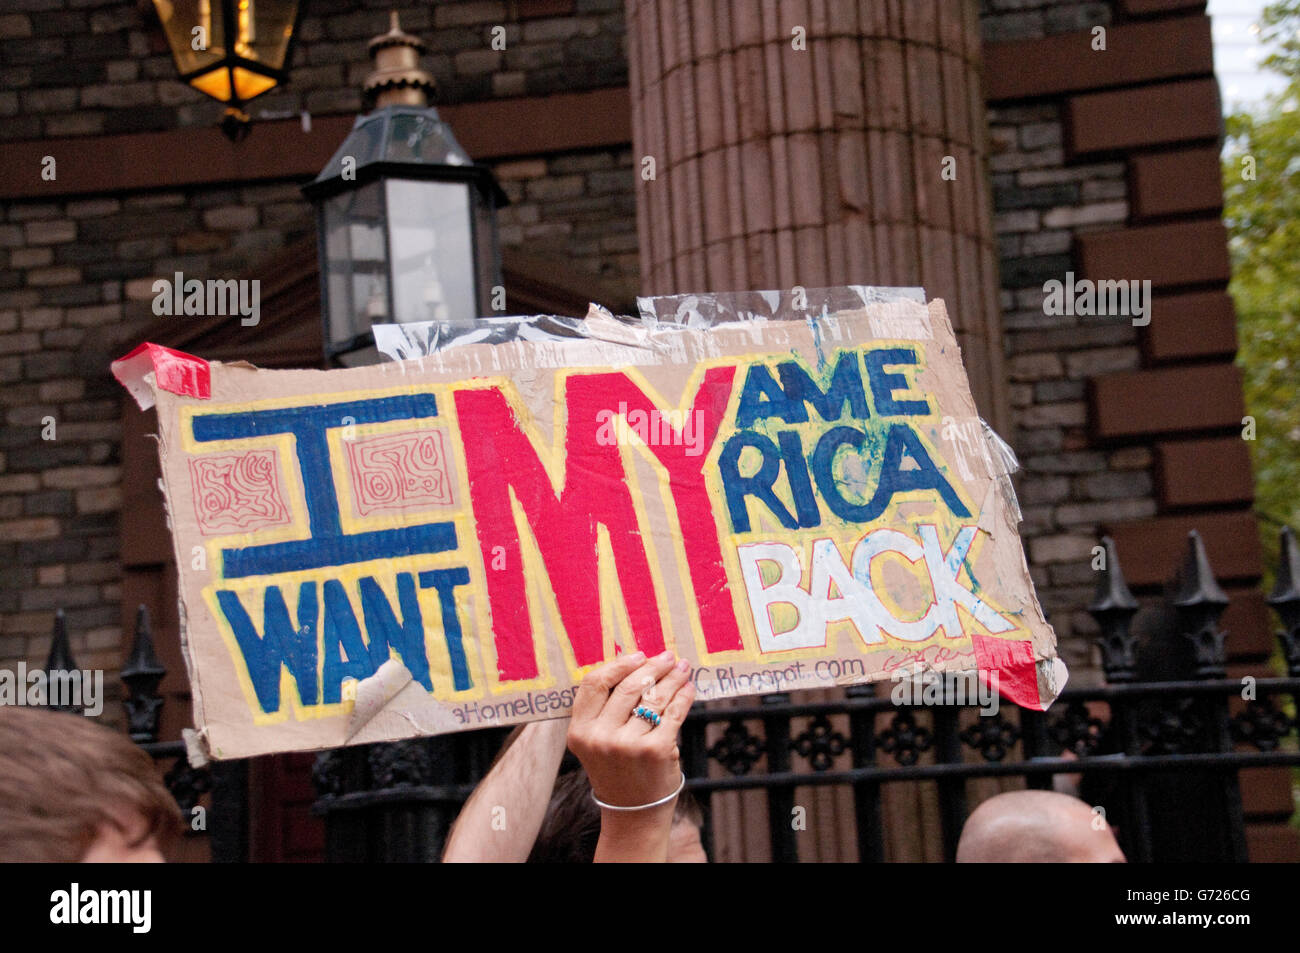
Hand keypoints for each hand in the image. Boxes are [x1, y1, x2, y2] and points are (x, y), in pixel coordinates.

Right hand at [567, 649, 694, 807]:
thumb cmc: (618, 771)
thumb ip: (606, 709)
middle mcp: (600, 737)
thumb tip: (633, 662)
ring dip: (673, 678)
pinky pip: (673, 713)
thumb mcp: (598, 742)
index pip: (594, 683)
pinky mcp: (656, 750)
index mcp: (580, 731)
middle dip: (653, 667)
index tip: (638, 655)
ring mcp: (628, 744)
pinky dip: (684, 697)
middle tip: (668, 657)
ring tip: (683, 669)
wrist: (633, 814)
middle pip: (628, 686)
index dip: (618, 664)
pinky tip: (689, 689)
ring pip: (654, 698)